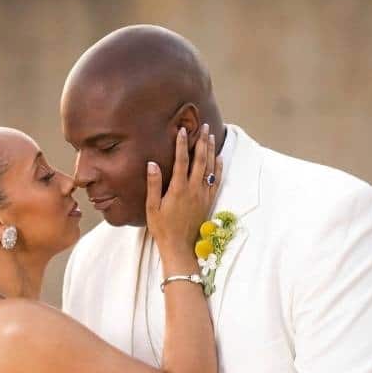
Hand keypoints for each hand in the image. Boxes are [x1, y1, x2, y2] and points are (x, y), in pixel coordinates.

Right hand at [146, 123, 221, 259]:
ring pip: (210, 168)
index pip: (181, 160)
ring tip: (211, 136)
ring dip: (211, 151)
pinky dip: (218, 168)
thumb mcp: (152, 207)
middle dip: (202, 141)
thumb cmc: (162, 228)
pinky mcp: (208, 202)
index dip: (182, 144)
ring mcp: (203, 195)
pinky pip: (216, 181)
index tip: (183, 130)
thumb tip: (152, 163)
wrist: (180, 247)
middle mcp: (193, 189)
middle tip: (204, 126)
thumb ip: (153, 184)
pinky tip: (219, 158)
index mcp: (178, 188)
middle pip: (200, 160)